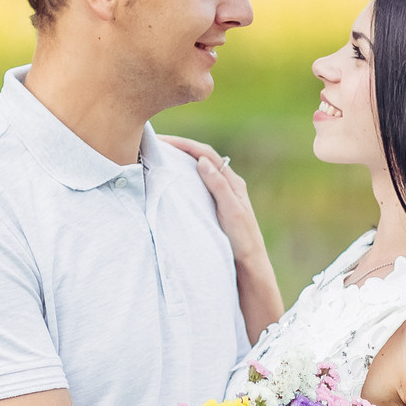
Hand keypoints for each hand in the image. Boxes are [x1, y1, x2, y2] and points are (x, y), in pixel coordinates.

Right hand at [160, 135, 267, 270]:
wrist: (250, 264)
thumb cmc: (243, 240)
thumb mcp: (231, 212)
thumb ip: (218, 186)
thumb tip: (202, 161)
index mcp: (233, 182)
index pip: (205, 154)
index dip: (184, 144)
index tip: (162, 140)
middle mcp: (228, 184)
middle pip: (201, 158)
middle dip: (179, 148)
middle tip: (155, 143)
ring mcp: (222, 195)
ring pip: (199, 170)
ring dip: (181, 160)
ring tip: (160, 156)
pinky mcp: (216, 206)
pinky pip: (198, 184)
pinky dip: (184, 177)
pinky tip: (173, 180)